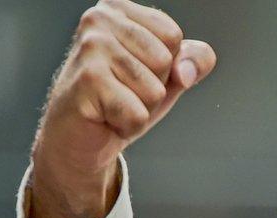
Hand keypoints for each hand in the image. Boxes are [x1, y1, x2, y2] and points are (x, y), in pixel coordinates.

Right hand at [28, 0, 215, 217]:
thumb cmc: (120, 106)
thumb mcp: (167, 82)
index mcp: (120, 12)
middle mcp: (100, 20)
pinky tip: (104, 120)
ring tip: (114, 108)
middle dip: (155, 90)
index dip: (169, 69)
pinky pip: (139, 110)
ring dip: (140, 108)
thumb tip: (196, 62)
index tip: (141, 79)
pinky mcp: (85, 82)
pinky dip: (130, 125)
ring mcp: (89, 49)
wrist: (80, 146)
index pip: (177, 38)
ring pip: (154, 86)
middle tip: (124, 98)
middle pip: (168, 61)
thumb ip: (193, 62)